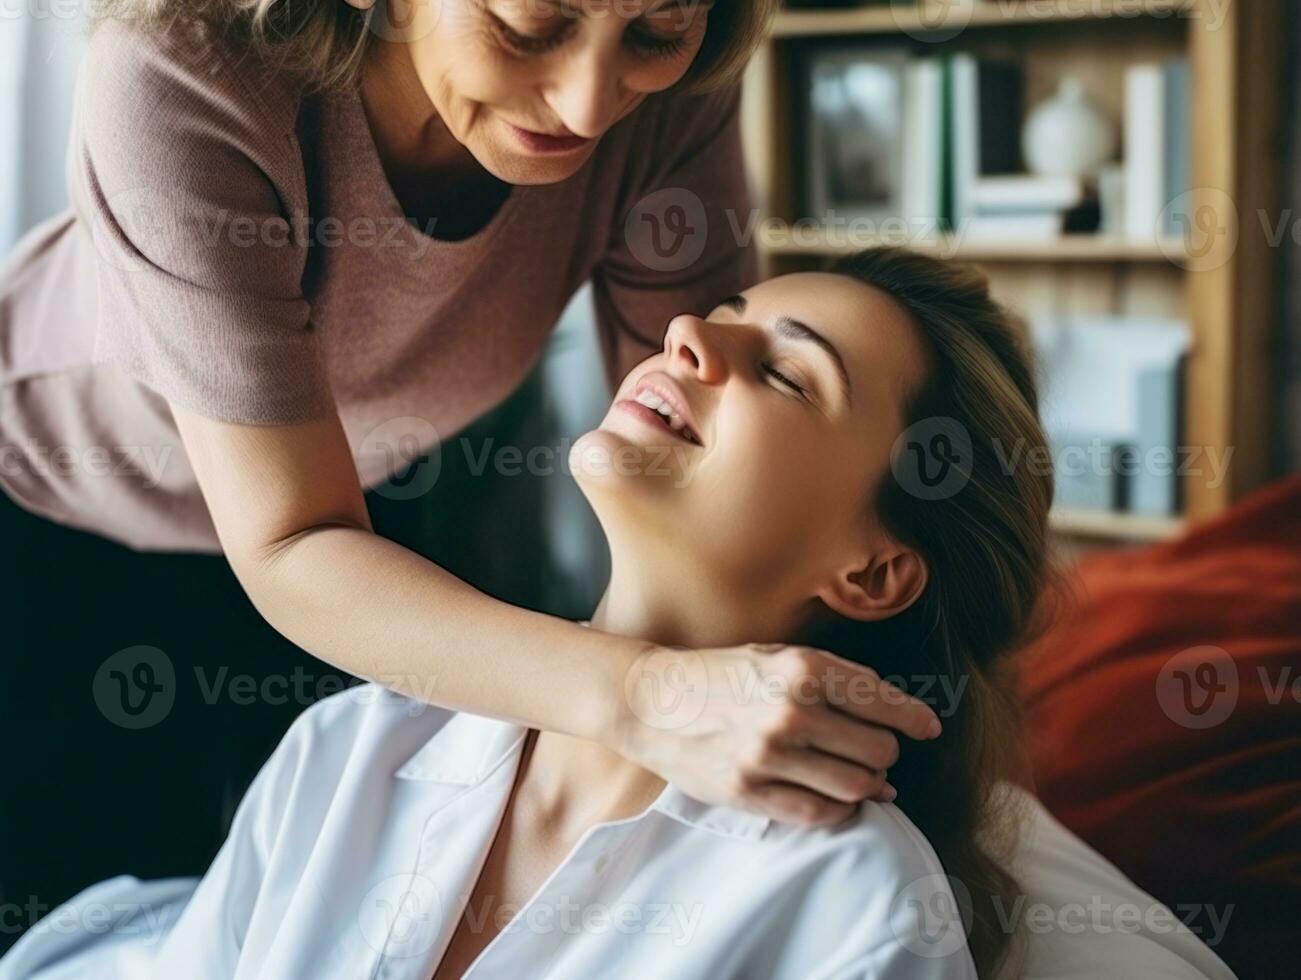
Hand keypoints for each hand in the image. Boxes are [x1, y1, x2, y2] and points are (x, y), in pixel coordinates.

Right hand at [614, 643, 942, 827]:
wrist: (650, 700)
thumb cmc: (720, 675)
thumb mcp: (777, 656)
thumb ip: (832, 681)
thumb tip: (890, 722)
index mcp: (801, 669)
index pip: (882, 701)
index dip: (914, 718)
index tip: (928, 727)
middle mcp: (790, 711)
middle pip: (877, 749)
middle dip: (885, 752)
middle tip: (875, 751)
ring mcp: (768, 754)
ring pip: (856, 785)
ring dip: (869, 784)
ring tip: (863, 778)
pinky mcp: (749, 790)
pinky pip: (819, 813)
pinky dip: (840, 809)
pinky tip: (837, 798)